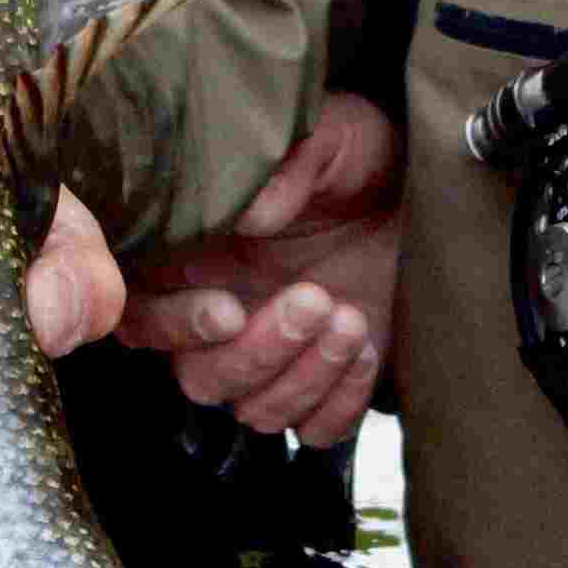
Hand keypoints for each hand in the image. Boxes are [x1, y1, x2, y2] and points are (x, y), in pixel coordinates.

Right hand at [114, 89, 402, 446]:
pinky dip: (339, 404)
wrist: (423, 188)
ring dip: (306, 376)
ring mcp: (275, 353)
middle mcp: (224, 311)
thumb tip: (253, 212)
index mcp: (197, 254)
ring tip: (351, 316)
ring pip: (256, 410)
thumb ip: (292, 165)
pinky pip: (315, 430)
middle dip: (258, 353)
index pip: (144, 313)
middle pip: (200, 378)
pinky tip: (367, 347)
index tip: (230, 309)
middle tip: (314, 298)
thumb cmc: (360, 157)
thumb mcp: (333, 137)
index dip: (175, 325)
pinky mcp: (326, 383)